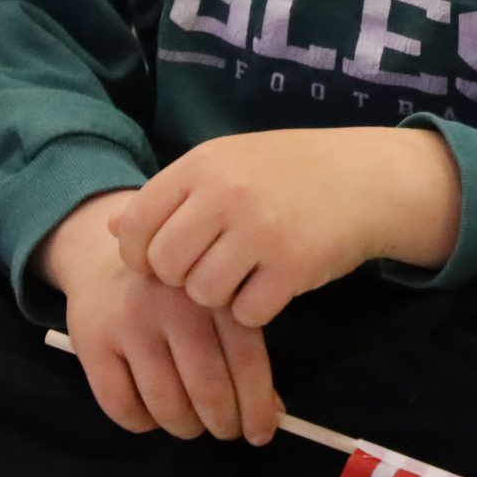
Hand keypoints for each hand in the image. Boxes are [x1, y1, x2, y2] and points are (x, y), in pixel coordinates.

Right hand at [40, 191, 281, 442]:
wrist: (99, 258)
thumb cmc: (172, 292)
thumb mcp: (214, 305)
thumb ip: (241, 352)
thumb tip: (270, 415)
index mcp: (212, 291)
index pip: (245, 362)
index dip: (258, 408)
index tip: (261, 434)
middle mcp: (171, 303)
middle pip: (208, 390)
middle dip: (223, 424)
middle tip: (225, 430)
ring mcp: (128, 323)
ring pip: (167, 406)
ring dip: (186, 427)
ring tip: (190, 423)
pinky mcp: (91, 342)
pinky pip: (123, 408)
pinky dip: (143, 424)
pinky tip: (151, 412)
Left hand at [112, 129, 461, 328]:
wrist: (365, 179)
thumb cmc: (287, 171)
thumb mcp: (225, 163)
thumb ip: (170, 195)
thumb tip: (111, 229)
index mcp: (202, 164)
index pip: (135, 224)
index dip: (138, 253)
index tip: (158, 261)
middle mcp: (225, 194)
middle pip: (164, 265)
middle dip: (178, 278)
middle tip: (205, 269)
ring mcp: (260, 232)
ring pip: (202, 294)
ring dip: (217, 296)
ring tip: (240, 275)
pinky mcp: (293, 269)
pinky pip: (246, 313)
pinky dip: (253, 310)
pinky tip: (269, 287)